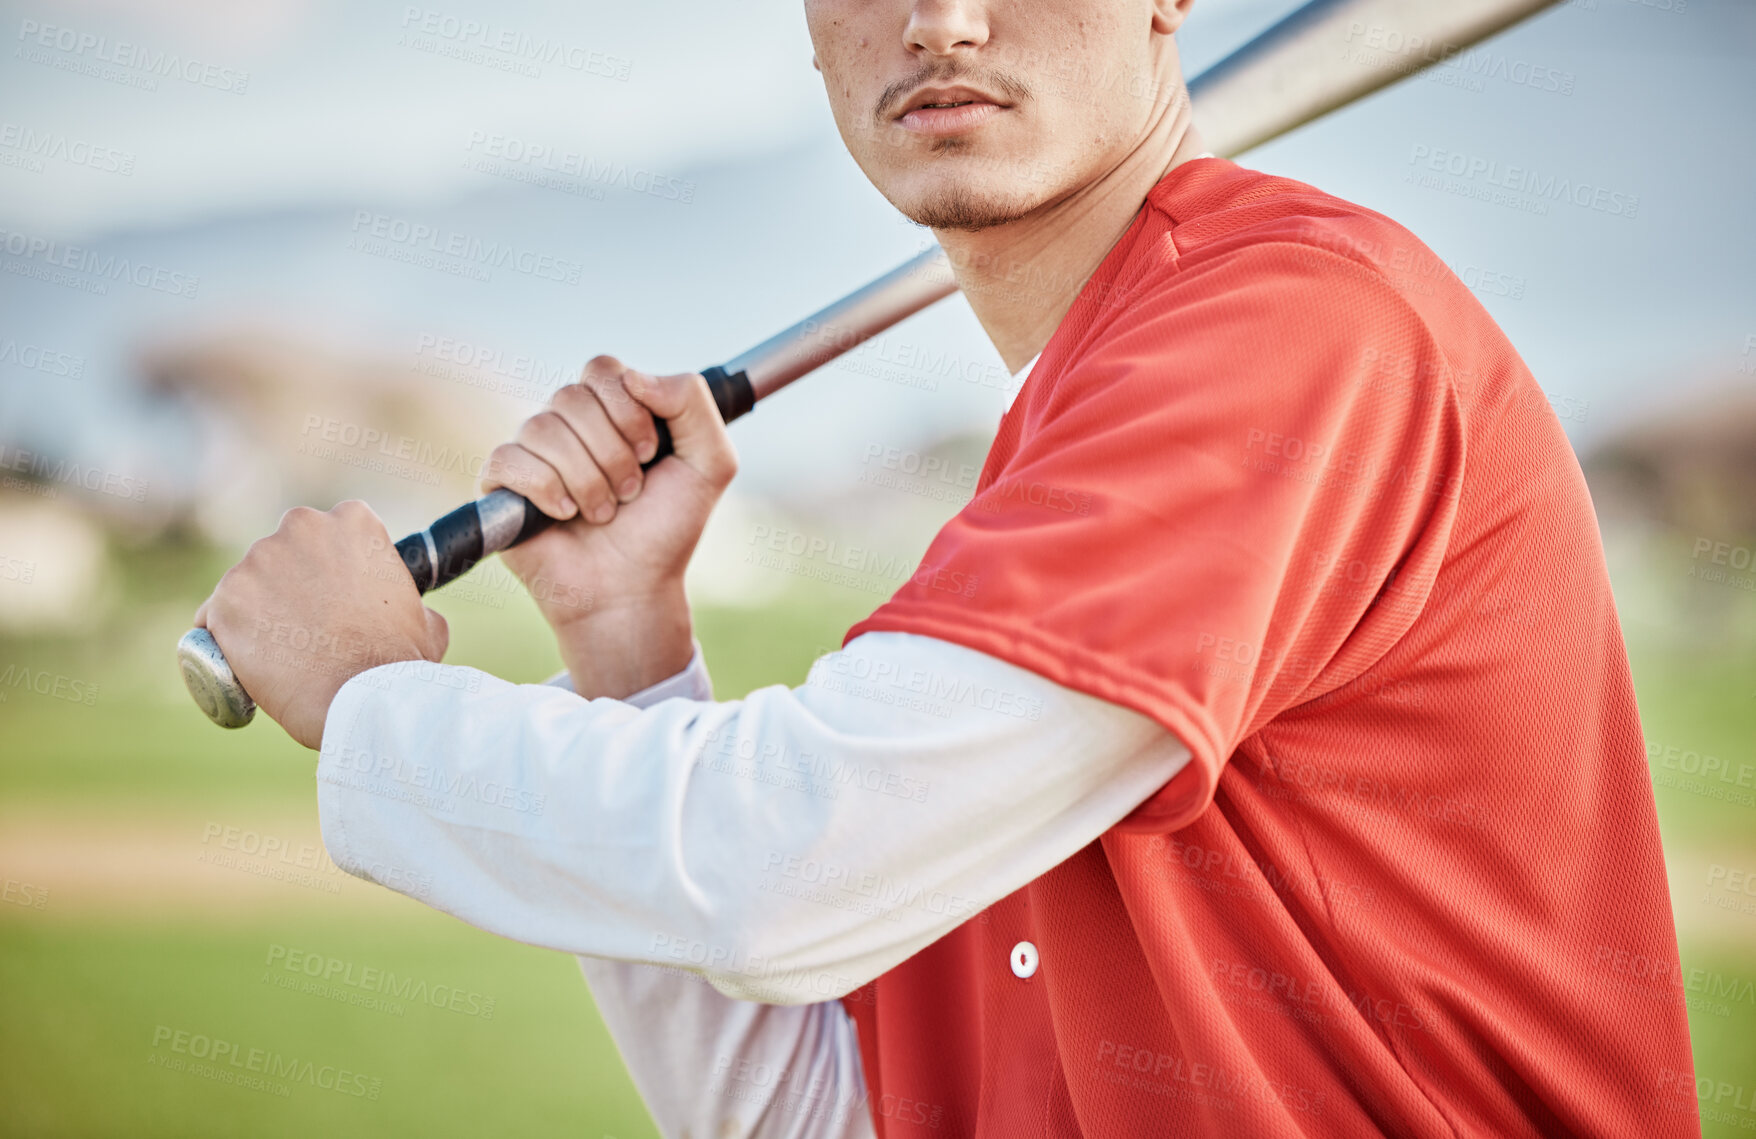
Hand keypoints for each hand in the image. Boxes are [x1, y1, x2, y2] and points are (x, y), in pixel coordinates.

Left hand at [194, 501, 449, 748]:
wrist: (365, 698)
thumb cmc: (399, 662)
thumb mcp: (423, 618)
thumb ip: (407, 602)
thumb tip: (410, 614)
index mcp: (354, 522)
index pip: (329, 535)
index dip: (331, 569)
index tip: (334, 599)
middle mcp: (301, 528)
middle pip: (283, 553)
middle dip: (289, 585)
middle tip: (305, 627)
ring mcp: (257, 562)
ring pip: (246, 585)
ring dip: (257, 612)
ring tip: (280, 654)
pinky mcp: (224, 601)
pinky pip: (212, 618)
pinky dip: (224, 639)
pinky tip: (244, 663)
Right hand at [481, 355, 737, 696]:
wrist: (631, 589)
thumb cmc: (666, 530)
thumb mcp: (711, 463)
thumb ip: (693, 402)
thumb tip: (634, 376)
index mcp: (611, 410)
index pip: (603, 369)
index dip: (627, 409)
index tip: (649, 453)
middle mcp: (568, 424)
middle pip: (571, 397)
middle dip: (611, 453)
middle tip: (630, 493)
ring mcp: (532, 451)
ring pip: (542, 428)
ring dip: (587, 479)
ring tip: (603, 514)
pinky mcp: (501, 484)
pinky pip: (509, 459)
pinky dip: (546, 488)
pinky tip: (565, 514)